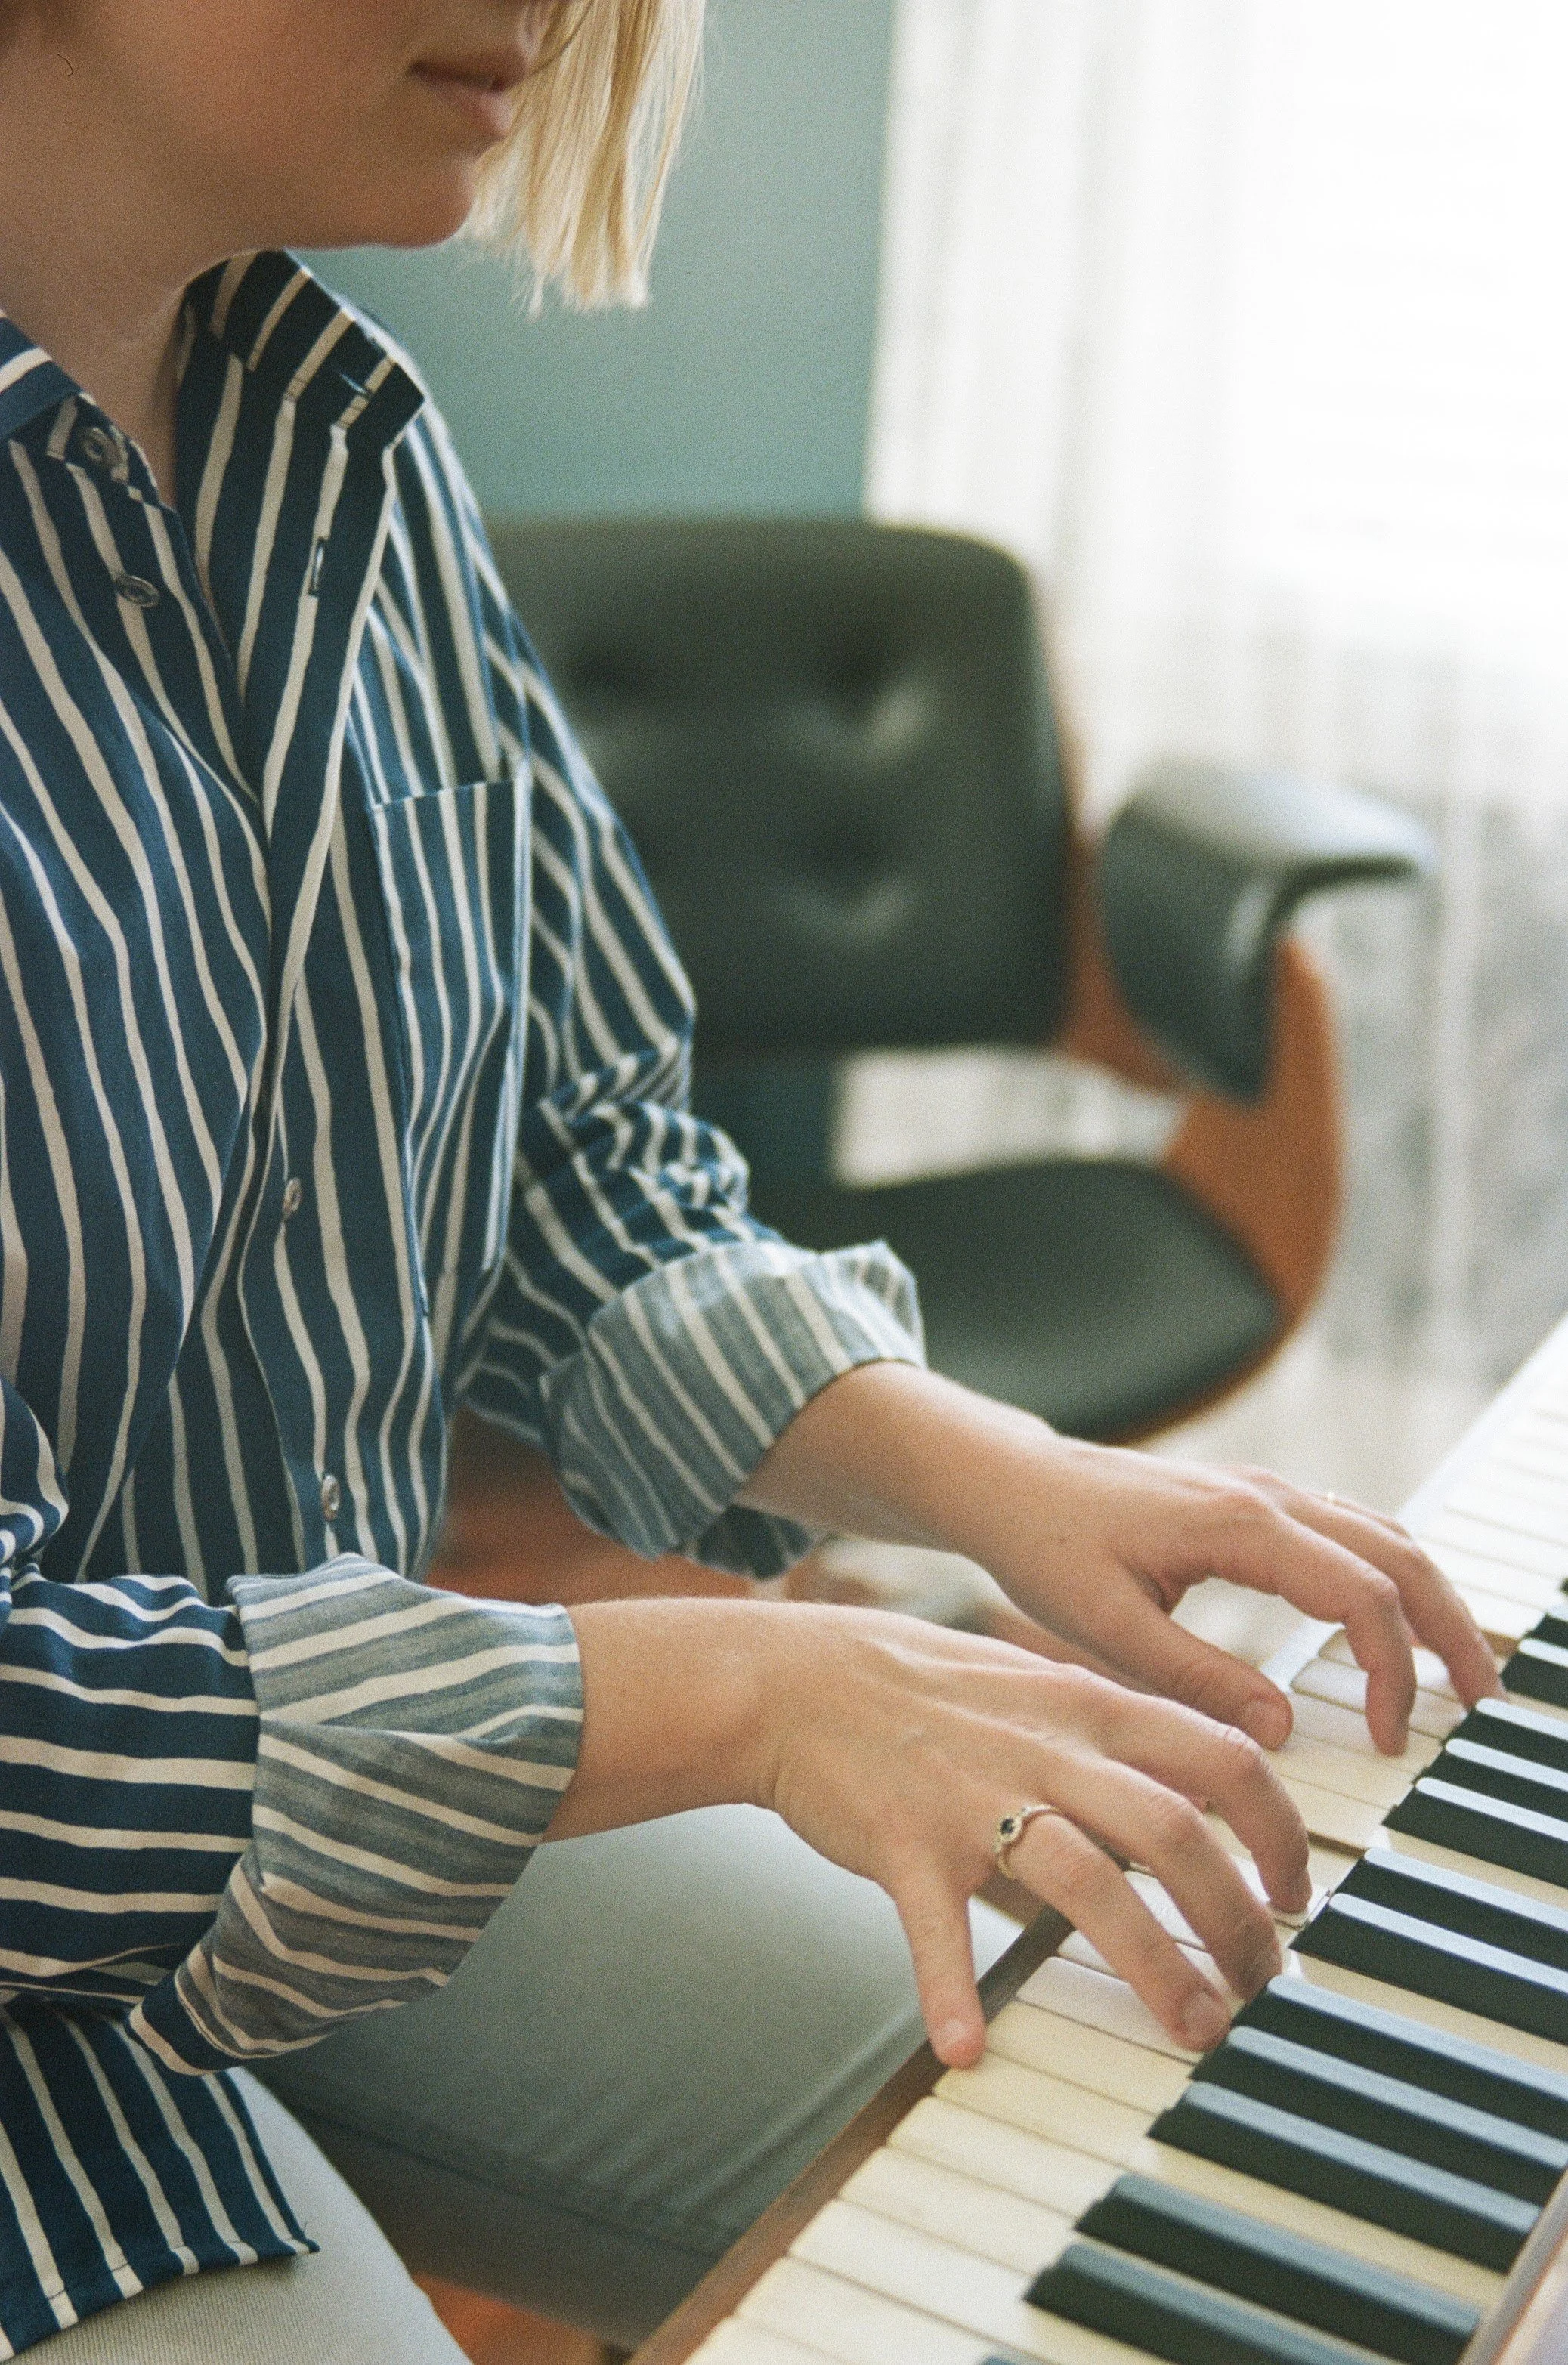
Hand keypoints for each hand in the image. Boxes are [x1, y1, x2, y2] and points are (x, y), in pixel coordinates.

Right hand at [556, 1596, 1310, 2065]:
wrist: (797, 1680)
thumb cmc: (922, 1687)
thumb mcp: (1038, 1682)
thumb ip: (1119, 1730)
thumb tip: (1209, 1781)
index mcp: (1086, 1706)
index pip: (1223, 1758)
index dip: (1280, 1830)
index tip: (1297, 1893)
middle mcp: (1044, 1748)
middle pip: (1175, 1830)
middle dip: (1238, 1918)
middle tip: (1262, 1984)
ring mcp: (973, 1796)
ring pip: (1087, 1879)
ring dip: (1153, 1962)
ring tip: (1194, 2029)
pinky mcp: (902, 1842)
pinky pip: (935, 1925)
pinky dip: (951, 1989)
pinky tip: (966, 2048)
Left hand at [971, 1436, 1500, 1755]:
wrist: (1009, 1481)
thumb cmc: (1047, 1547)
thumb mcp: (1107, 1627)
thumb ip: (1196, 1678)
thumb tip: (1282, 1732)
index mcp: (1239, 1524)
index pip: (1359, 1595)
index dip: (1390, 1670)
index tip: (1385, 1739)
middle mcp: (1267, 1496)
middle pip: (1396, 1555)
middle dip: (1448, 1628)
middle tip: (1481, 1700)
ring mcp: (1265, 1491)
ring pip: (1381, 1536)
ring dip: (1430, 1598)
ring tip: (1461, 1669)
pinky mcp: (1253, 1501)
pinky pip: (1348, 1529)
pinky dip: (1390, 1574)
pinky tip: (1400, 1619)